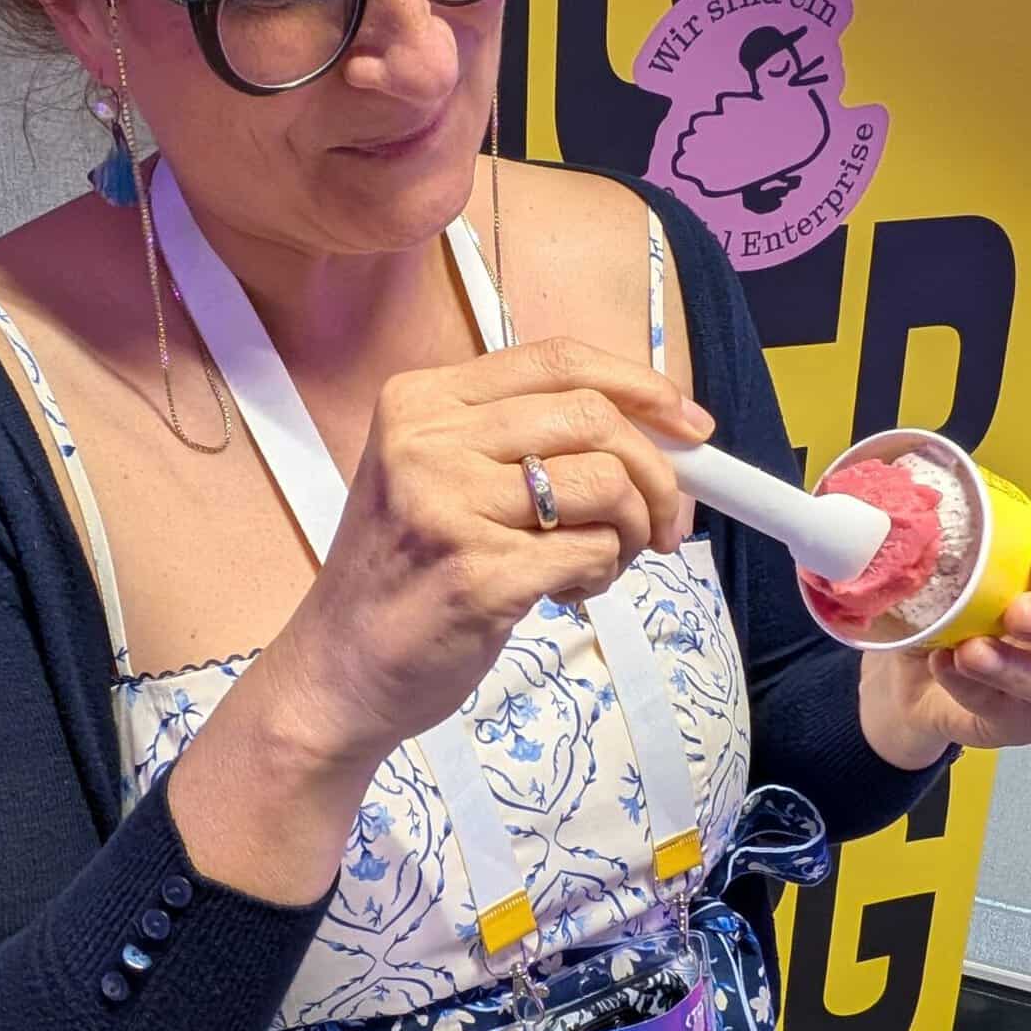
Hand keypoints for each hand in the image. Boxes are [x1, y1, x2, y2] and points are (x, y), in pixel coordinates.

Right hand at [280, 336, 713, 767]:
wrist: (340, 670)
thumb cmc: (406, 575)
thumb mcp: (439, 477)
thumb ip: (523, 439)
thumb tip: (656, 429)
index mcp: (421, 401)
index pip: (558, 361)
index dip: (640, 386)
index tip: (689, 425)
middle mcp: (427, 442)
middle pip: (593, 418)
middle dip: (656, 472)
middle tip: (664, 521)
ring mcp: (448, 508)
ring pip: (605, 484)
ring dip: (630, 530)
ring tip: (600, 561)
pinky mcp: (478, 575)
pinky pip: (591, 552)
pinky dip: (601, 574)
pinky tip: (566, 592)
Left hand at [860, 531, 1030, 762]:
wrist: (917, 675)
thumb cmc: (958, 607)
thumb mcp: (957, 572)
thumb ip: (965, 552)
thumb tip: (937, 532)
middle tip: (1019, 613)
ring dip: (1017, 667)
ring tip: (971, 652)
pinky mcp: (1028, 721)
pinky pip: (1009, 709)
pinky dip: (972, 687)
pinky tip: (943, 665)